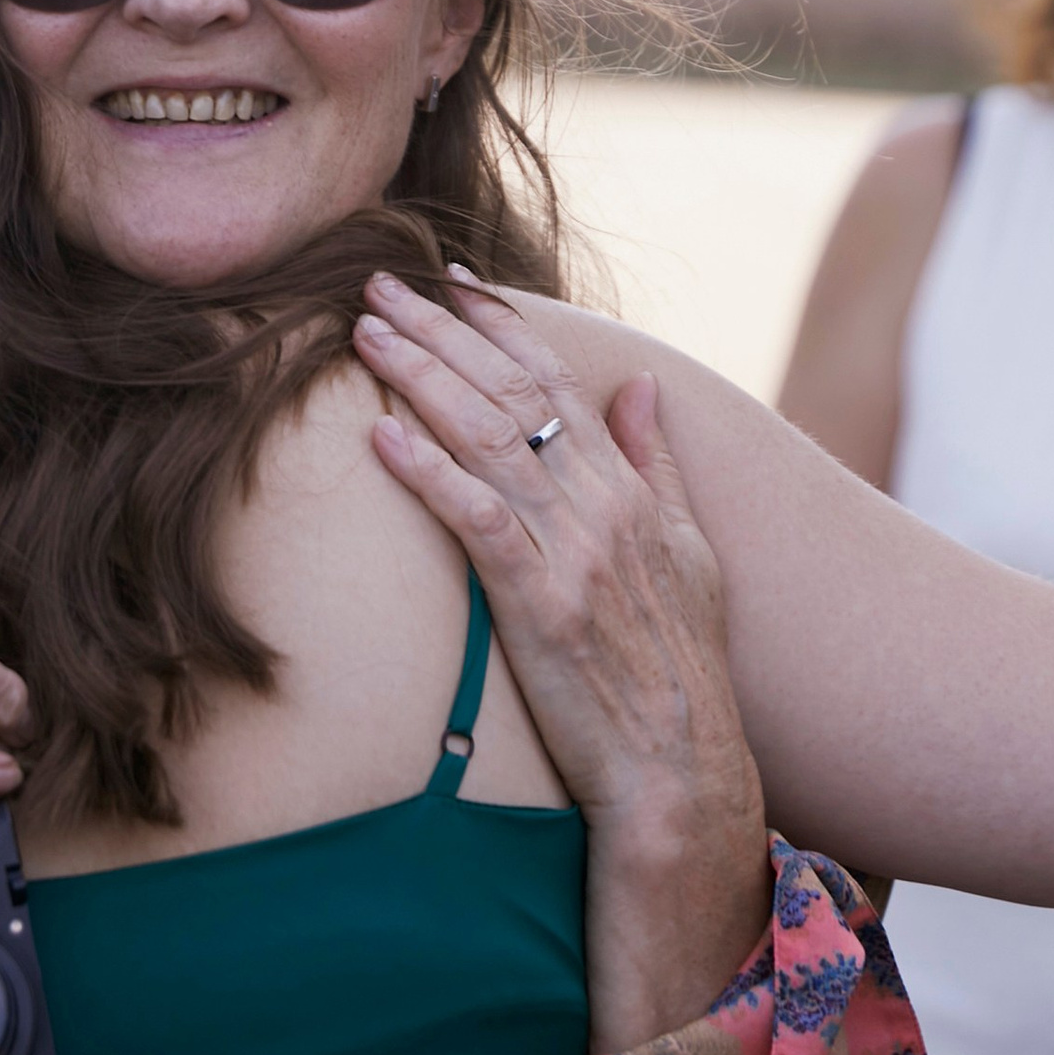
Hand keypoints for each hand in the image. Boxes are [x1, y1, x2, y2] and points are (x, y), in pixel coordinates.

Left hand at [352, 271, 773, 1046]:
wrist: (682, 773)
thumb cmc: (682, 672)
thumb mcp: (689, 556)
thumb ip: (658, 466)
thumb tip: (640, 387)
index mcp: (631, 489)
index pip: (558, 381)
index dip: (500, 325)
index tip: (451, 281)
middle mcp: (603, 506)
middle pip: (510, 393)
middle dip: (441, 331)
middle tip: (377, 283)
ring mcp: (572, 553)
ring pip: (488, 440)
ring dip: (421, 378)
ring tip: (364, 333)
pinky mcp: (539, 605)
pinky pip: (476, 521)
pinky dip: (428, 473)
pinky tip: (381, 437)